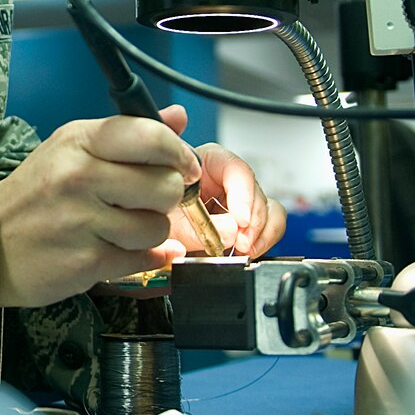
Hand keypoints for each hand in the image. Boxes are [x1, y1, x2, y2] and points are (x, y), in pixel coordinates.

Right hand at [0, 108, 200, 307]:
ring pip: (157, 226)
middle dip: (165, 198)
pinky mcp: (86, 261)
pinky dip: (140, 258)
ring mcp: (82, 221)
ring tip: (121, 228)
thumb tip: (178, 118)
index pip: (150, 137)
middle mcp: (79, 176)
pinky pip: (143, 259)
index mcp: (79, 142)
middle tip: (144, 201)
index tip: (183, 167)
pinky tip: (119, 250)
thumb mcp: (72, 150)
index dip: (179, 154)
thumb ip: (128, 134)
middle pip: (165, 185)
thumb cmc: (34, 196)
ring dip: (148, 231)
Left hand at [156, 107, 283, 257]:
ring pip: (268, 208)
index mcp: (201, 164)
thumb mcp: (164, 221)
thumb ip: (195, 226)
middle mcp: (223, 179)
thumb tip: (232, 230)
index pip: (234, 167)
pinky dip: (264, 240)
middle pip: (255, 190)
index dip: (243, 192)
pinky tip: (248, 251)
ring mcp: (237, 200)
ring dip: (261, 231)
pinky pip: (269, 226)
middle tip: (241, 241)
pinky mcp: (246, 222)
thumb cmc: (149, 216)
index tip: (241, 219)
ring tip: (244, 249)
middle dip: (253, 219)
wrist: (144, 236)